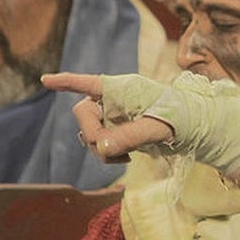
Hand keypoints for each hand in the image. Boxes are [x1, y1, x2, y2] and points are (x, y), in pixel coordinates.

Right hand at [42, 71, 239, 175]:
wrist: (195, 130)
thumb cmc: (180, 119)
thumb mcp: (157, 127)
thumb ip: (129, 135)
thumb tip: (101, 147)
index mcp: (122, 88)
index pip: (88, 83)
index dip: (66, 82)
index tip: (45, 81)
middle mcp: (113, 100)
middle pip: (83, 114)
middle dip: (92, 133)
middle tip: (111, 150)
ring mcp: (113, 116)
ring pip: (88, 133)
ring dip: (101, 148)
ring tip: (126, 156)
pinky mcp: (117, 132)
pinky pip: (99, 145)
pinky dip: (107, 155)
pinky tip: (125, 158)